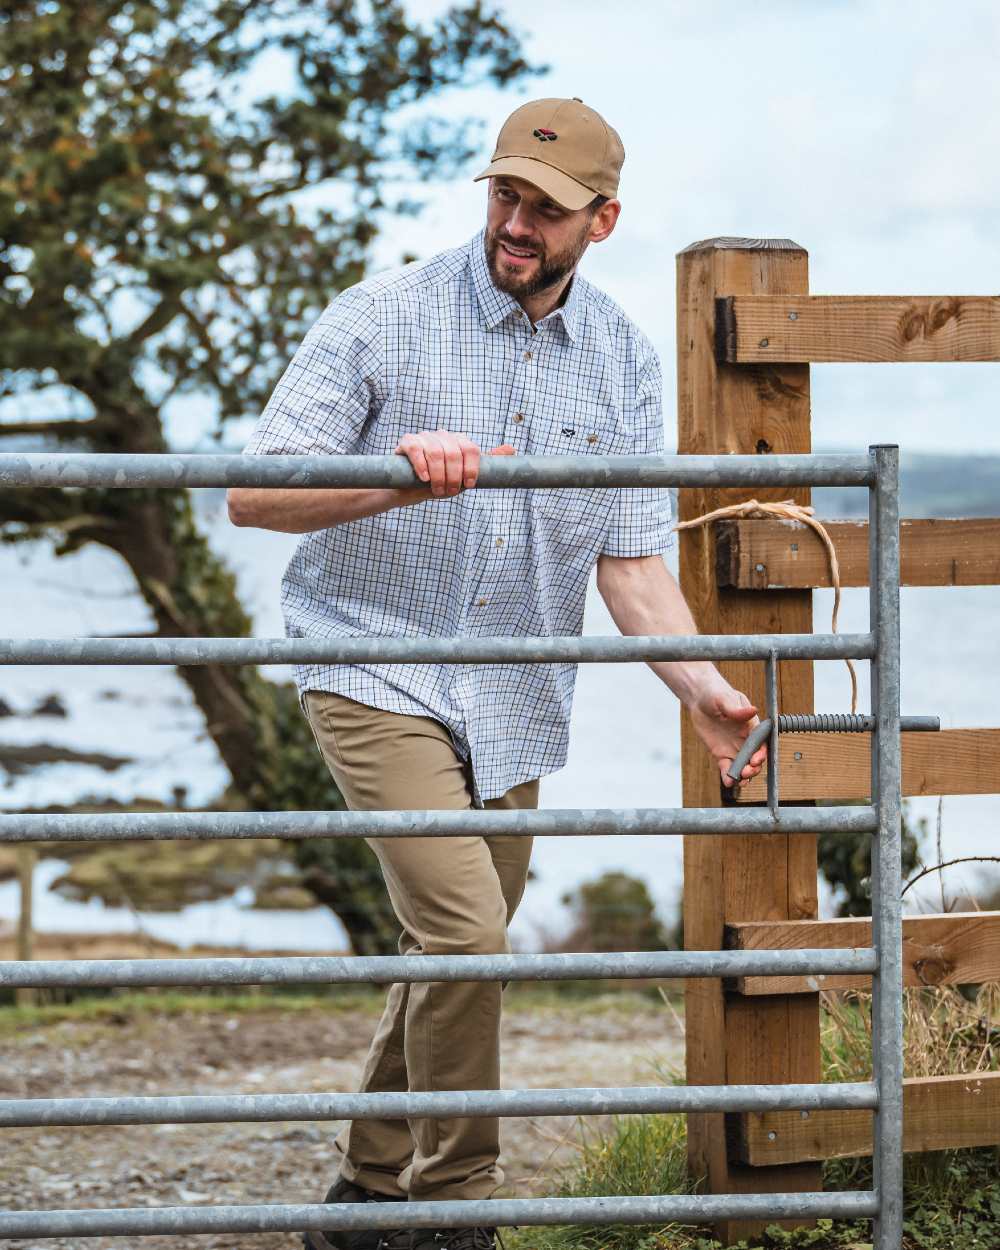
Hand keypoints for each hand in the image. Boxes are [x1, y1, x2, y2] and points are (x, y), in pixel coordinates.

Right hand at [395, 429, 514, 496]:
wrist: (410, 489)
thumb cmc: (440, 482)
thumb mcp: (464, 477)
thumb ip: (485, 464)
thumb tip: (511, 449)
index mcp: (459, 441)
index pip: (471, 449)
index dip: (471, 469)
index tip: (469, 485)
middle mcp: (443, 435)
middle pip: (454, 452)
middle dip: (454, 476)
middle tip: (450, 492)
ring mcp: (425, 437)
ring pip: (436, 451)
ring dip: (438, 475)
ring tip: (437, 490)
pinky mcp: (407, 441)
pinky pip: (416, 449)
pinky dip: (421, 465)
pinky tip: (424, 478)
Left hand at [688, 677, 767, 788]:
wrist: (699, 698)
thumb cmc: (715, 694)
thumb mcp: (725, 699)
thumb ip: (737, 709)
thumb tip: (753, 710)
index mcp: (752, 725)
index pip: (761, 742)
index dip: (761, 753)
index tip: (757, 759)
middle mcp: (746, 739)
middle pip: (754, 758)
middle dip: (754, 767)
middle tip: (747, 772)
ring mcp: (734, 747)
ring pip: (742, 765)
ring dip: (744, 775)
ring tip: (740, 781)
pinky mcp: (721, 753)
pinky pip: (726, 767)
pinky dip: (728, 776)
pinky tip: (728, 782)